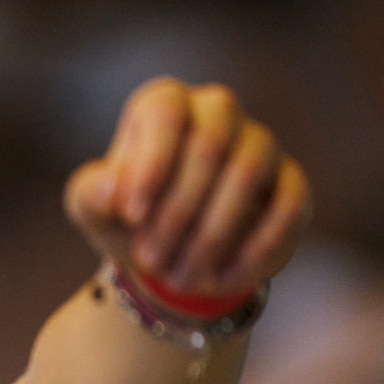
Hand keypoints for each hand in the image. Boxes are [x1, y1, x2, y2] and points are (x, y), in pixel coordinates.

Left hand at [64, 77, 310, 297]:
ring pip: (248, 172)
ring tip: (178, 277)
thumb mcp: (94, 209)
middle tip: (150, 260)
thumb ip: (92, 194)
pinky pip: (287, 206)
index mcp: (164, 104)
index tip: (132, 216)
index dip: (151, 163)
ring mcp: (260, 144)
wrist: (168, 253)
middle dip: (177, 211)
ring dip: (211, 233)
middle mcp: (217, 112)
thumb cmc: (127, 217)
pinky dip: (256, 248)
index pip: (165, 113)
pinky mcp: (291, 183)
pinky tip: (223, 278)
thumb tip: (115, 189)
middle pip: (209, 145)